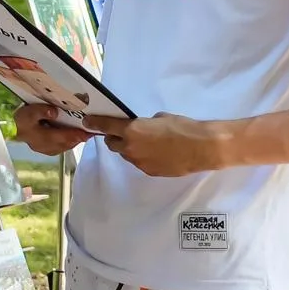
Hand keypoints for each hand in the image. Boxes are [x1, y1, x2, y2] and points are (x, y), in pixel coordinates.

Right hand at [12, 103, 94, 156]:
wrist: (10, 129)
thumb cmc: (20, 119)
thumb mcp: (28, 111)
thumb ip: (41, 111)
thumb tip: (54, 112)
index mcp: (39, 137)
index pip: (60, 136)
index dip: (74, 134)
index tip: (87, 132)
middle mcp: (44, 146)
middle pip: (64, 144)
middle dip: (78, 139)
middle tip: (90, 133)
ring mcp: (45, 150)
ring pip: (63, 147)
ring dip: (74, 141)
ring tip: (84, 135)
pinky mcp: (45, 150)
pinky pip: (60, 148)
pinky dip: (68, 143)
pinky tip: (73, 138)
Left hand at [80, 112, 223, 177]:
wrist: (200, 148)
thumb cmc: (182, 127)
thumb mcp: (160, 118)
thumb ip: (145, 123)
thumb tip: (143, 127)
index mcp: (132, 130)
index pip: (106, 126)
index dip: (94, 123)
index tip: (87, 122)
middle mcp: (131, 148)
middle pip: (112, 144)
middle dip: (114, 138)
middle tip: (123, 132)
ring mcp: (139, 162)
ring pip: (126, 155)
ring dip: (129, 149)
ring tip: (146, 144)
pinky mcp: (149, 172)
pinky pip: (140, 163)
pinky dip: (143, 157)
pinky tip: (157, 153)